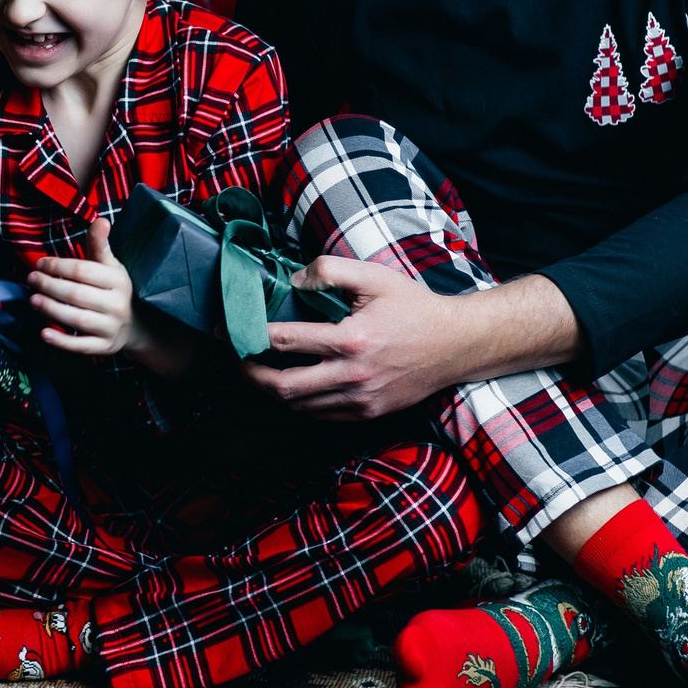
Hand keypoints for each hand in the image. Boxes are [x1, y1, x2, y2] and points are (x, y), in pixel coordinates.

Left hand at [27, 218, 141, 357]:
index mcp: (118, 280)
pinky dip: (61, 341)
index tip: (40, 263)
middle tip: (31, 280)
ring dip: (51, 310)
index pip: (83, 271)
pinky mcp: (104, 347)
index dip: (58, 266)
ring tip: (32, 301)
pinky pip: (81, 345)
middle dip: (50, 286)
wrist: (137, 325)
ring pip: (77, 319)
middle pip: (76, 295)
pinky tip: (44, 333)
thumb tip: (101, 221)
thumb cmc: (114, 289)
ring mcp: (110, 328)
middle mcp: (116, 304)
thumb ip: (100, 245)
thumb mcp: (111, 266)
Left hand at [239, 258, 581, 420]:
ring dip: (272, 391)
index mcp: (351, 340)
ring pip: (299, 406)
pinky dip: (299, 403)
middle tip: (238, 359)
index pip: (285, 341)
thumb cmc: (414, 307)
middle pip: (284, 386)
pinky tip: (291, 385)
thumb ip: (330, 271)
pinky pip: (321, 416)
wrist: (457, 345)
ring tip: (258, 371)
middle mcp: (354, 376)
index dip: (250, 335)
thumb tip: (292, 281)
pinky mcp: (368, 413)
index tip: (230, 330)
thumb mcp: (374, 277)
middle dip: (251, 374)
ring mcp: (361, 400)